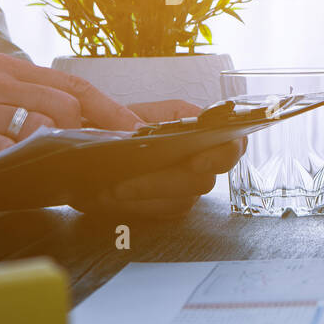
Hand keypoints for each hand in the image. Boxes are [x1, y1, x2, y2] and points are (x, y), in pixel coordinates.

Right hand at [0, 53, 140, 182]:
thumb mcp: (1, 113)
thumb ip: (46, 112)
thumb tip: (108, 131)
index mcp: (4, 69)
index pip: (74, 86)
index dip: (111, 111)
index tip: (137, 130)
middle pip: (66, 107)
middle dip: (76, 137)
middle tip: (68, 156)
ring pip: (44, 127)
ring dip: (44, 152)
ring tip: (22, 160)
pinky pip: (15, 151)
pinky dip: (21, 164)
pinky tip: (8, 168)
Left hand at [71, 100, 243, 218]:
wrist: (91, 146)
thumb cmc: (114, 123)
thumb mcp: (126, 111)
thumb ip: (139, 117)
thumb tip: (141, 131)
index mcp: (198, 126)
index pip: (232, 141)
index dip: (222, 154)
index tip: (196, 162)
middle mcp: (199, 157)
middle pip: (203, 179)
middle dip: (163, 183)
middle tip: (125, 185)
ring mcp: (187, 184)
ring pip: (182, 200)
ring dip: (144, 197)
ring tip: (108, 190)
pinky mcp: (171, 204)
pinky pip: (164, 212)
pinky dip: (136, 207)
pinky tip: (109, 199)